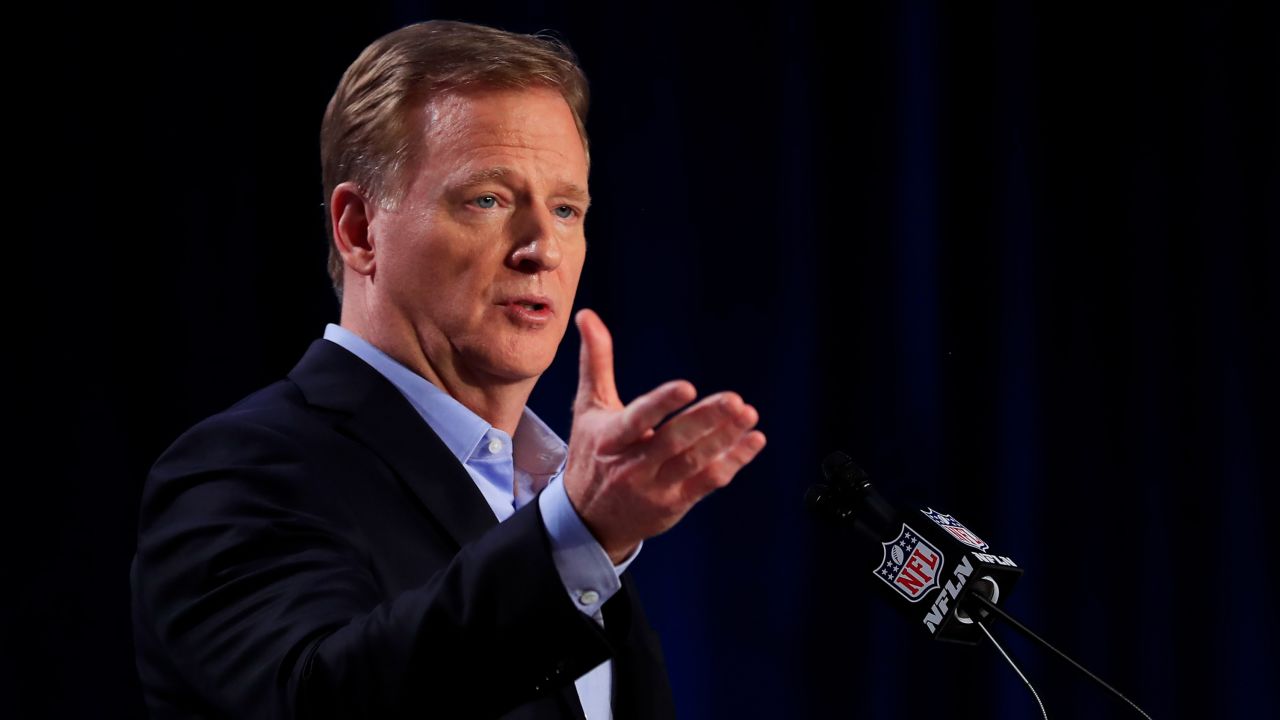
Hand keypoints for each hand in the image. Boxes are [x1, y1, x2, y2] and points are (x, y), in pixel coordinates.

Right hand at [563, 309, 766, 563]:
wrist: (588, 519)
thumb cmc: (591, 453)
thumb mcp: (588, 408)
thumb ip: (595, 361)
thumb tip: (588, 316)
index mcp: (609, 438)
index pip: (637, 419)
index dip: (661, 404)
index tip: (686, 387)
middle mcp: (631, 465)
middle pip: (673, 440)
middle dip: (705, 419)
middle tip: (735, 400)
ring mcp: (655, 487)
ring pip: (695, 461)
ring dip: (724, 438)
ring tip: (748, 415)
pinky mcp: (675, 504)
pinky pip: (708, 482)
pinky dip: (733, 462)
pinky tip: (753, 441)